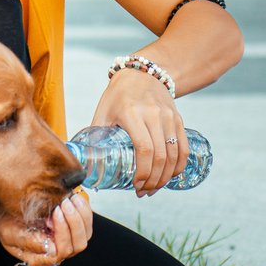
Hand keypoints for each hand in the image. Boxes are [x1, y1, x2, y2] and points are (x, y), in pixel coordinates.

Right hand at [0, 192, 92, 265]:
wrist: (6, 215)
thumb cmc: (6, 224)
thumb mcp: (10, 233)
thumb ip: (28, 241)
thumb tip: (49, 247)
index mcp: (40, 259)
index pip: (61, 251)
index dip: (62, 232)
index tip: (55, 211)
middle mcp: (56, 254)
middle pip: (77, 245)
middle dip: (73, 222)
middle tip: (64, 203)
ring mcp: (66, 243)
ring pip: (85, 236)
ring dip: (81, 216)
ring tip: (70, 198)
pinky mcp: (73, 231)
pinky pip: (87, 225)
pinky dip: (84, 211)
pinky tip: (75, 198)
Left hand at [91, 67, 188, 197]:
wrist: (142, 73)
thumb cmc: (117, 95)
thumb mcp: (102, 111)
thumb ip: (95, 134)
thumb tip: (82, 161)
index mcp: (132, 114)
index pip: (143, 148)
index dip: (142, 171)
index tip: (134, 185)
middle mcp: (153, 115)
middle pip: (159, 156)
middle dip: (152, 180)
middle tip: (142, 192)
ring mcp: (168, 117)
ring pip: (173, 154)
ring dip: (165, 177)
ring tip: (153, 188)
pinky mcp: (178, 119)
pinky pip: (183, 148)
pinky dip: (178, 166)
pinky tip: (170, 177)